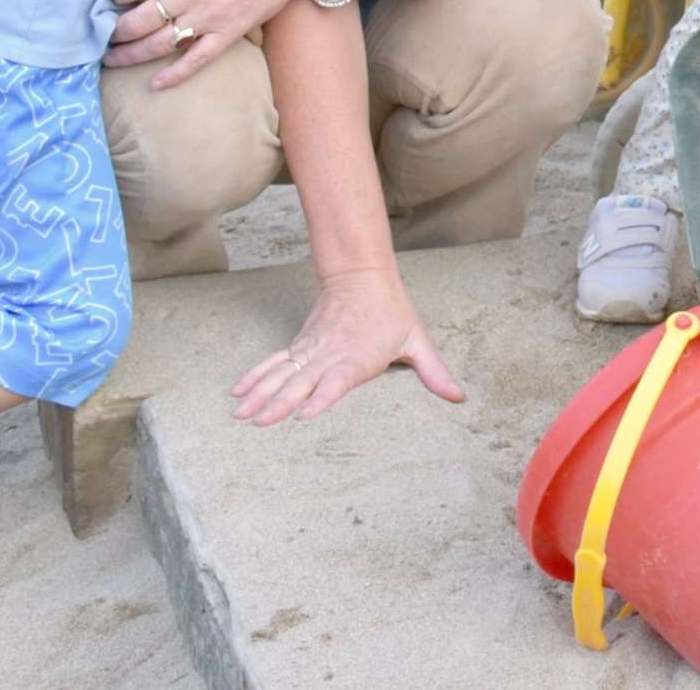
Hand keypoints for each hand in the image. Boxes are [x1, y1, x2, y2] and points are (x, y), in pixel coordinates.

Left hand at [106, 0, 340, 88]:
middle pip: (135, 21)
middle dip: (115, 31)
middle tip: (107, 36)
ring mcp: (207, 17)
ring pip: (157, 44)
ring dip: (130, 55)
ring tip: (114, 60)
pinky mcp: (228, 34)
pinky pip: (194, 61)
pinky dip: (173, 76)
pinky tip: (155, 83)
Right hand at [230, 269, 464, 425]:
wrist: (363, 276)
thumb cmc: (391, 313)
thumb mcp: (417, 341)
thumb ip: (435, 372)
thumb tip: (460, 398)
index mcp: (358, 357)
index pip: (338, 380)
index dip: (322, 397)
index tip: (305, 415)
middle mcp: (330, 355)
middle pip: (302, 381)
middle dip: (279, 403)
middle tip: (258, 423)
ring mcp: (312, 350)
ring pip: (282, 374)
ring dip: (260, 393)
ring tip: (241, 414)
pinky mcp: (301, 346)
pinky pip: (274, 363)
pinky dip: (256, 376)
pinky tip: (239, 391)